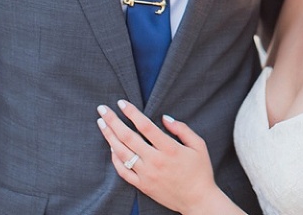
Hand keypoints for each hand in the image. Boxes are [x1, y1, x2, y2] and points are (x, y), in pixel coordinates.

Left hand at [96, 100, 223, 213]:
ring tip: (101, 124)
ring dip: (109, 136)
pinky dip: (115, 158)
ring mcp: (146, 174)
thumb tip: (165, 118)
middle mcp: (155, 161)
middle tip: (102, 109)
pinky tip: (111, 147)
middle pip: (128, 137)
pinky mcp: (142, 185)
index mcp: (170, 149)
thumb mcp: (199, 145)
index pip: (145, 126)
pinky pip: (123, 171)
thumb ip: (182, 129)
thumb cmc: (200, 171)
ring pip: (122, 153)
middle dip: (113, 121)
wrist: (198, 199)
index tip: (122, 103)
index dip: (132, 113)